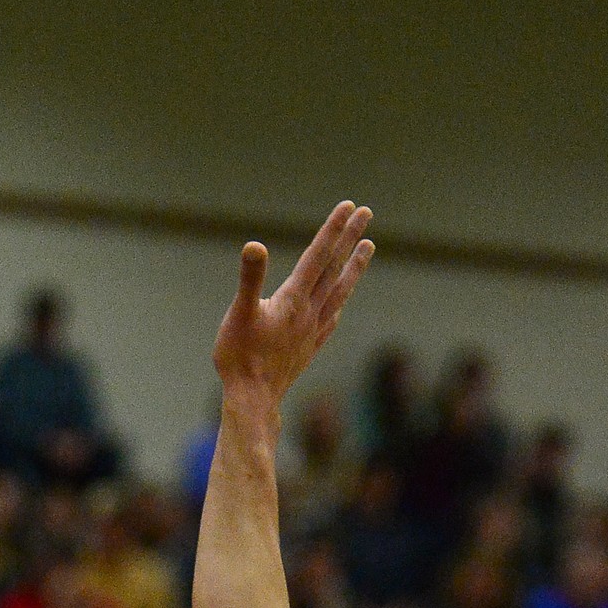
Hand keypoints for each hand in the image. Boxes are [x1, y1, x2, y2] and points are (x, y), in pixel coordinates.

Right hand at [214, 201, 373, 404]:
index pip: (317, 256)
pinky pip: (331, 320)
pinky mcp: (308, 349)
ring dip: (354, 267)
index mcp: (293, 300)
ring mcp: (312, 331)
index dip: (332, 230)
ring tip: (368, 247)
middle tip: (366, 213)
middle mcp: (308, 312)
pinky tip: (342, 302)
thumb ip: (250, 279)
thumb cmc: (240, 358)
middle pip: (333, 269)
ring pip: (339, 292)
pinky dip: (340, 303)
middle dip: (348, 239)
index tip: (349, 207)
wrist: (253, 400)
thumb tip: (254, 246)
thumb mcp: (239, 314)